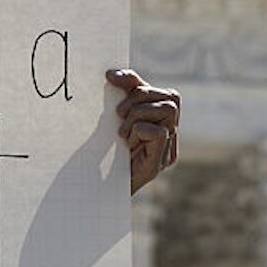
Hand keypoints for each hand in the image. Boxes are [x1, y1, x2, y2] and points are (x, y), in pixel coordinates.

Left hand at [107, 68, 178, 194]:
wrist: (96, 192)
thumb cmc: (103, 154)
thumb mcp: (112, 120)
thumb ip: (119, 97)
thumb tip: (110, 74)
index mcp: (162, 124)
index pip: (162, 92)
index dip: (137, 82)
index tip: (109, 78)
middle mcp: (171, 136)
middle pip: (171, 97)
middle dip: (139, 98)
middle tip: (118, 113)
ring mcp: (168, 150)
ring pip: (168, 110)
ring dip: (138, 114)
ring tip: (122, 132)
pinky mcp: (160, 163)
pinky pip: (159, 132)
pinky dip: (139, 131)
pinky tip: (126, 143)